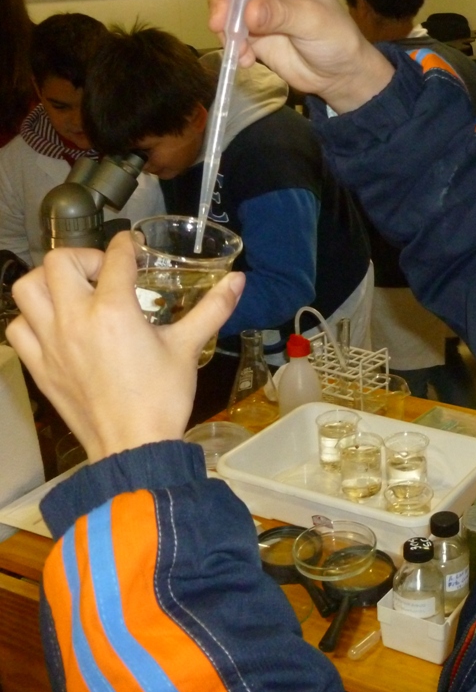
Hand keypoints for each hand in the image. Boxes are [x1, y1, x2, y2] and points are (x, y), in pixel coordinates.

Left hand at [6, 232, 244, 462]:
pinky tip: (56, 324)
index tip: (133, 246)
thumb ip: (212, 308)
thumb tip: (237, 281)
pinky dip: (32, 318)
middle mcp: (74, 320)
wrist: (133, 445)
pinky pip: (18, 327)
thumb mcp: (188, 347)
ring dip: (49, 282)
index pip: (115, 259)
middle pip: (60, 262)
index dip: (126, 245)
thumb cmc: (161, 398)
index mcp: (114, 312)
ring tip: (74, 291)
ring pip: (27, 289)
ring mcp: (50, 343)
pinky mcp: (39, 365)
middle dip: (84, 258)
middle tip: (105, 273)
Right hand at [209, 0, 394, 113]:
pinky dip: (232, 46)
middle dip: (220, 0)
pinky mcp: (251, 31)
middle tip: (220, 25)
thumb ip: (281, 15)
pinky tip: (247, 60)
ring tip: (239, 50)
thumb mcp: (313, 23)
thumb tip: (249, 12)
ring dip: (224, 27)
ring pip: (224, 6)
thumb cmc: (336, 40)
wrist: (339, 75)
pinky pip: (230, 32)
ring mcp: (257, 6)